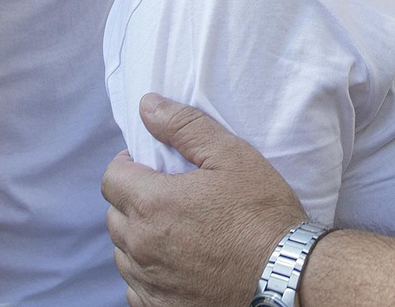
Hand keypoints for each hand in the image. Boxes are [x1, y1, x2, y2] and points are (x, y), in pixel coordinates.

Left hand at [102, 94, 305, 306]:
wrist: (283, 275)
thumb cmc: (261, 213)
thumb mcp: (232, 156)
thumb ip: (185, 127)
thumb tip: (148, 106)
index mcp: (152, 204)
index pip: (111, 178)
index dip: (128, 165)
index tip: (152, 165)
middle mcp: (141, 246)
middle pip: (113, 215)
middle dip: (133, 199)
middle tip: (169, 194)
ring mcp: (148, 281)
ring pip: (122, 252)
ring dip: (139, 236)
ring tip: (175, 228)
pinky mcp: (159, 306)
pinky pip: (135, 286)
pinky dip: (147, 271)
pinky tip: (176, 262)